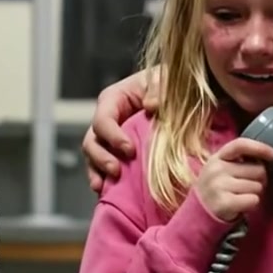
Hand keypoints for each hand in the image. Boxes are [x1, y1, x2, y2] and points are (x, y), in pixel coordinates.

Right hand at [82, 66, 161, 192]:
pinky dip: (104, 181)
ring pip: (93, 157)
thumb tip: (151, 106)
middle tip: (116, 171)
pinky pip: (104, 169)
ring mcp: (110, 138)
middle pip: (92, 141)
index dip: (112, 136)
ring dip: (98, 172)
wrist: (180, 96)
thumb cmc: (170, 83)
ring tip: (104, 187)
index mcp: (114, 99)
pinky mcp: (118, 153)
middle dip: (100, 158)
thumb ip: (160, 88)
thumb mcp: (167, 78)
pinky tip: (107, 193)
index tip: (129, 150)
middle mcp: (107, 120)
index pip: (102, 119)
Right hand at [195, 138, 272, 222]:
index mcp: (218, 157)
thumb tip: (269, 156)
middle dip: (259, 179)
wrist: (199, 211)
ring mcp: (219, 186)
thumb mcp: (223, 167)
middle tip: (248, 185)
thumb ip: (240, 160)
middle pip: (258, 169)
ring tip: (242, 195)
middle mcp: (217, 169)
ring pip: (257, 186)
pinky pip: (253, 199)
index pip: (241, 145)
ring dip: (255, 192)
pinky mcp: (223, 203)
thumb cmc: (219, 186)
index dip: (260, 148)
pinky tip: (241, 204)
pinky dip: (252, 203)